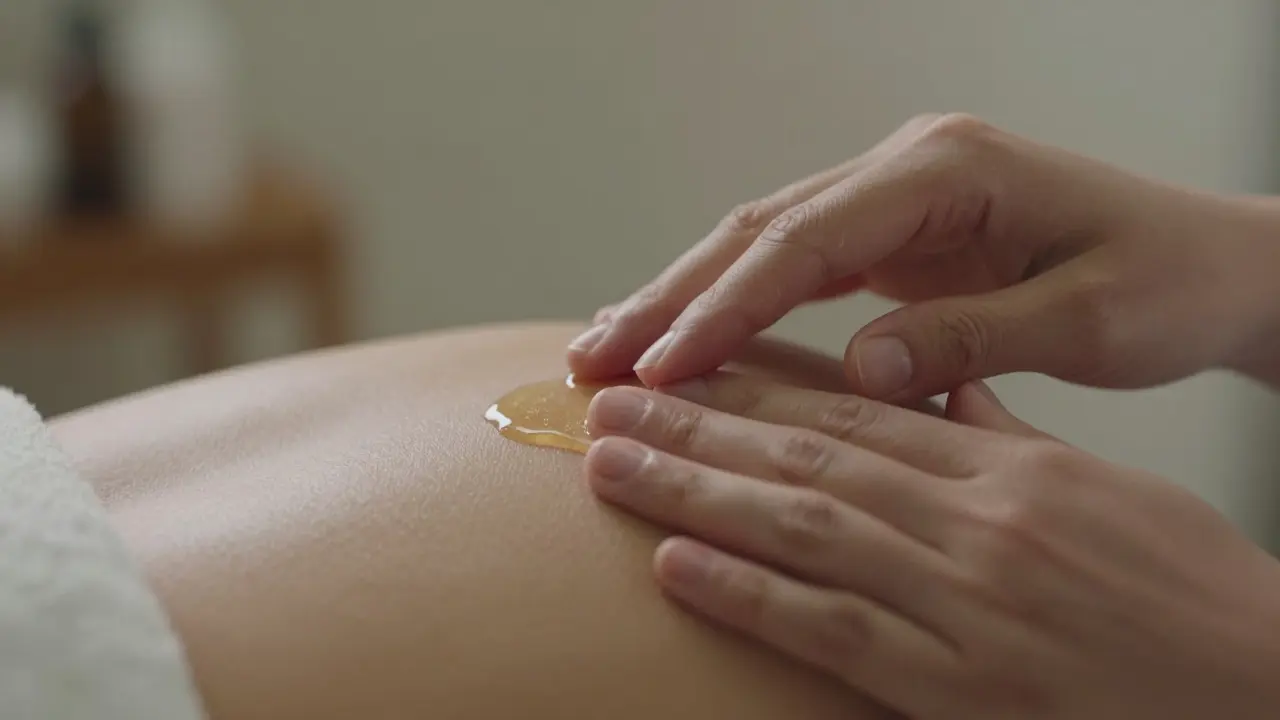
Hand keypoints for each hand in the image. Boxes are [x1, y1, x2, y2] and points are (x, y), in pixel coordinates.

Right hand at [567, 113, 1279, 399]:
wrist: (1212, 263)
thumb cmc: (1167, 283)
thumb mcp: (1087, 319)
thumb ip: (970, 340)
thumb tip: (860, 372)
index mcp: (948, 170)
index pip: (805, 240)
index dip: (725, 306)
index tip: (661, 367)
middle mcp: (907, 170)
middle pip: (759, 228)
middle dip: (670, 295)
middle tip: (589, 357)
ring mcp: (894, 199)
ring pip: (761, 242)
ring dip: (683, 298)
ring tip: (605, 349)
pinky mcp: (894, 235)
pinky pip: (792, 266)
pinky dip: (731, 304)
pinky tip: (682, 337)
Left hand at [582, 375, 1279, 717]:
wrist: (1265, 692)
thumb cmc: (1192, 596)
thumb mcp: (1104, 495)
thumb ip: (1010, 442)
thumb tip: (943, 396)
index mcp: (1011, 469)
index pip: (857, 412)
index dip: (757, 386)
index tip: (686, 364)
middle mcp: (976, 522)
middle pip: (808, 456)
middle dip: (699, 424)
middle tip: (611, 400)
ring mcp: (964, 603)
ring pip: (803, 527)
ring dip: (695, 492)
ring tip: (612, 464)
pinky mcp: (960, 689)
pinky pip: (831, 630)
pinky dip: (747, 595)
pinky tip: (674, 566)